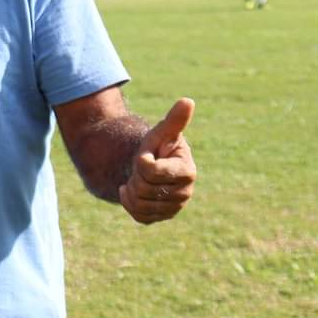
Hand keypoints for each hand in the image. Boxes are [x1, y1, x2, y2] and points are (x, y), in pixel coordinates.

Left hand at [119, 98, 196, 224]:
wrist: (147, 165)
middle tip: (141, 167)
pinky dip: (129, 202)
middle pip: (143, 188)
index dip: (141, 161)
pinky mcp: (162, 217)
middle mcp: (185, 193)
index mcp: (187, 171)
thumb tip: (188, 101)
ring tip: (137, 178)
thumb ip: (174, 121)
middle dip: (135, 174)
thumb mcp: (161, 132)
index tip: (145, 155)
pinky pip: (139, 215)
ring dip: (131, 188)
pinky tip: (131, 190)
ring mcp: (174, 207)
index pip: (152, 171)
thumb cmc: (156, 146)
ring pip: (140, 204)